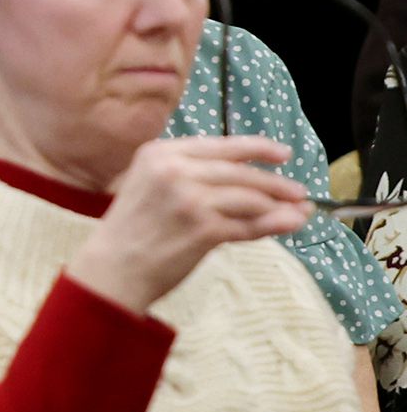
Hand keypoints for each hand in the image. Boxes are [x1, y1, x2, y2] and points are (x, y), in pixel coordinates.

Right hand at [64, 135, 308, 313]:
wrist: (112, 266)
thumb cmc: (133, 227)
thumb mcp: (152, 185)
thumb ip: (193, 174)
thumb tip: (250, 176)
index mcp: (159, 153)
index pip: (220, 145)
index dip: (257, 148)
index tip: (283, 154)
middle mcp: (174, 170)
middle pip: (240, 171)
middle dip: (276, 182)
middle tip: (299, 191)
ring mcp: (189, 200)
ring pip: (249, 198)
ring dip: (280, 205)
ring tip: (299, 211)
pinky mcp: (202, 229)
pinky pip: (248, 225)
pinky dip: (273, 225)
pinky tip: (290, 224)